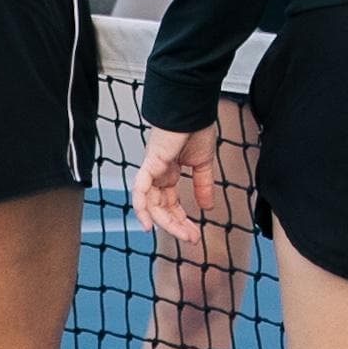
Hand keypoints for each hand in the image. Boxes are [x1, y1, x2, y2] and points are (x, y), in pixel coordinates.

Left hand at [133, 120, 217, 241]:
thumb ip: (202, 185)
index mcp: (168, 173)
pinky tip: (148, 225)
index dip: (181, 220)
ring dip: (167, 222)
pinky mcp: (149, 164)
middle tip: (191, 238)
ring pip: (151, 205)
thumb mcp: (203, 164)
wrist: (193, 110)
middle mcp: (157, 174)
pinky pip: (140, 190)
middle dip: (176, 225)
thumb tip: (207, 206)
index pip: (171, 204)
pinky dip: (141, 208)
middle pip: (161, 208)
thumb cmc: (196, 128)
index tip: (194, 234)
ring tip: (182, 234)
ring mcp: (152, 170)